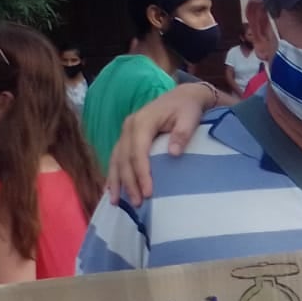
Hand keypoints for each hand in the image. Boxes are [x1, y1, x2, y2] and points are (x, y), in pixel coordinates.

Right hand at [107, 83, 208, 204]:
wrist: (182, 97)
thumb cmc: (187, 108)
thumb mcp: (189, 117)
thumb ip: (182, 134)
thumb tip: (173, 153)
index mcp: (143, 121)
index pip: (138, 152)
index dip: (142, 174)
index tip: (148, 193)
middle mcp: (129, 126)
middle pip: (124, 159)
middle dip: (129, 183)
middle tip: (137, 203)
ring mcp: (125, 132)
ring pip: (116, 159)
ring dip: (116, 182)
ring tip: (118, 203)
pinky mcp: (126, 138)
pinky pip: (116, 158)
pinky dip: (113, 174)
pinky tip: (112, 190)